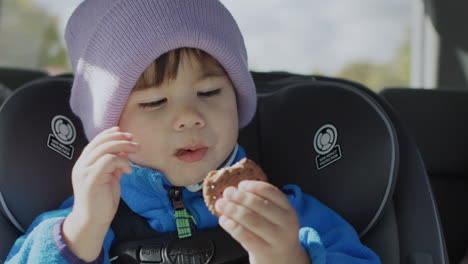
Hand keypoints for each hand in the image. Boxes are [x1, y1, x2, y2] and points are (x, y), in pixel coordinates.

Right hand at [62, 126, 138, 260]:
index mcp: (84, 164)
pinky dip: (122, 161)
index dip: (109, 134)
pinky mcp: (91, 177)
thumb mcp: (109, 178)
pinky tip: (128, 171)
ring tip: (135, 150)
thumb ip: (114, 165)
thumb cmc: (101, 201)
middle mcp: (81, 165)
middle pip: (100, 142)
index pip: (95, 142)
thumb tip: (124, 151)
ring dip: (124, 146)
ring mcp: (84, 170)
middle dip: (120, 138)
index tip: (123, 132)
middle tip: (134, 141)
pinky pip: (108, 160)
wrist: (92, 221)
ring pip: (105, 148)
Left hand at [215, 181, 309, 263]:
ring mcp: (277, 239)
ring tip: (221, 204)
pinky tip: (224, 220)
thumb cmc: (274, 234)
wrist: (284, 261)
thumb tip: (234, 191)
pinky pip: (245, 236)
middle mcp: (286, 223)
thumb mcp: (275, 217)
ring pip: (252, 220)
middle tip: (227, 192)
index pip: (272, 192)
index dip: (254, 186)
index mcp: (288, 210)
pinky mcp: (265, 252)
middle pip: (260, 205)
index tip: (240, 185)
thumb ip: (259, 204)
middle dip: (240, 197)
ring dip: (233, 209)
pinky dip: (232, 226)